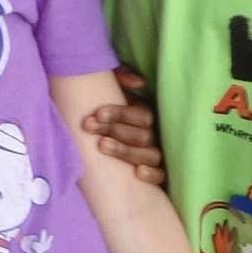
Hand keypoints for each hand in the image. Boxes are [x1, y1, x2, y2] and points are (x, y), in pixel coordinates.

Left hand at [83, 66, 164, 185]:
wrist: (106, 140)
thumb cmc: (107, 113)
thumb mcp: (112, 89)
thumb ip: (122, 77)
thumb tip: (140, 83)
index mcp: (146, 115)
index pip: (141, 114)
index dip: (119, 113)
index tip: (97, 114)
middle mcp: (156, 134)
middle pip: (142, 135)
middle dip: (115, 130)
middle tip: (89, 127)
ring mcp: (159, 154)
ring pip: (150, 154)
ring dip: (126, 151)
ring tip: (102, 145)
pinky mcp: (160, 174)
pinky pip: (162, 176)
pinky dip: (152, 174)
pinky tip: (137, 172)